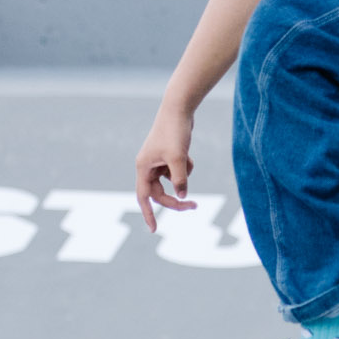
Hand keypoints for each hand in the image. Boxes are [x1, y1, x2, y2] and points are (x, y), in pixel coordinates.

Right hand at [136, 102, 195, 228]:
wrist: (179, 108)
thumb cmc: (175, 131)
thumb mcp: (178, 159)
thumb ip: (180, 180)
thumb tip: (182, 197)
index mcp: (143, 167)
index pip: (143, 197)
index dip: (148, 214)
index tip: (154, 230)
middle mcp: (148, 166)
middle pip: (160, 192)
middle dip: (176, 197)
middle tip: (195, 206)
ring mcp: (158, 161)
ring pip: (173, 180)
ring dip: (183, 175)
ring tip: (185, 156)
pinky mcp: (169, 156)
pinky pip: (179, 170)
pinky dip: (186, 166)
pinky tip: (187, 151)